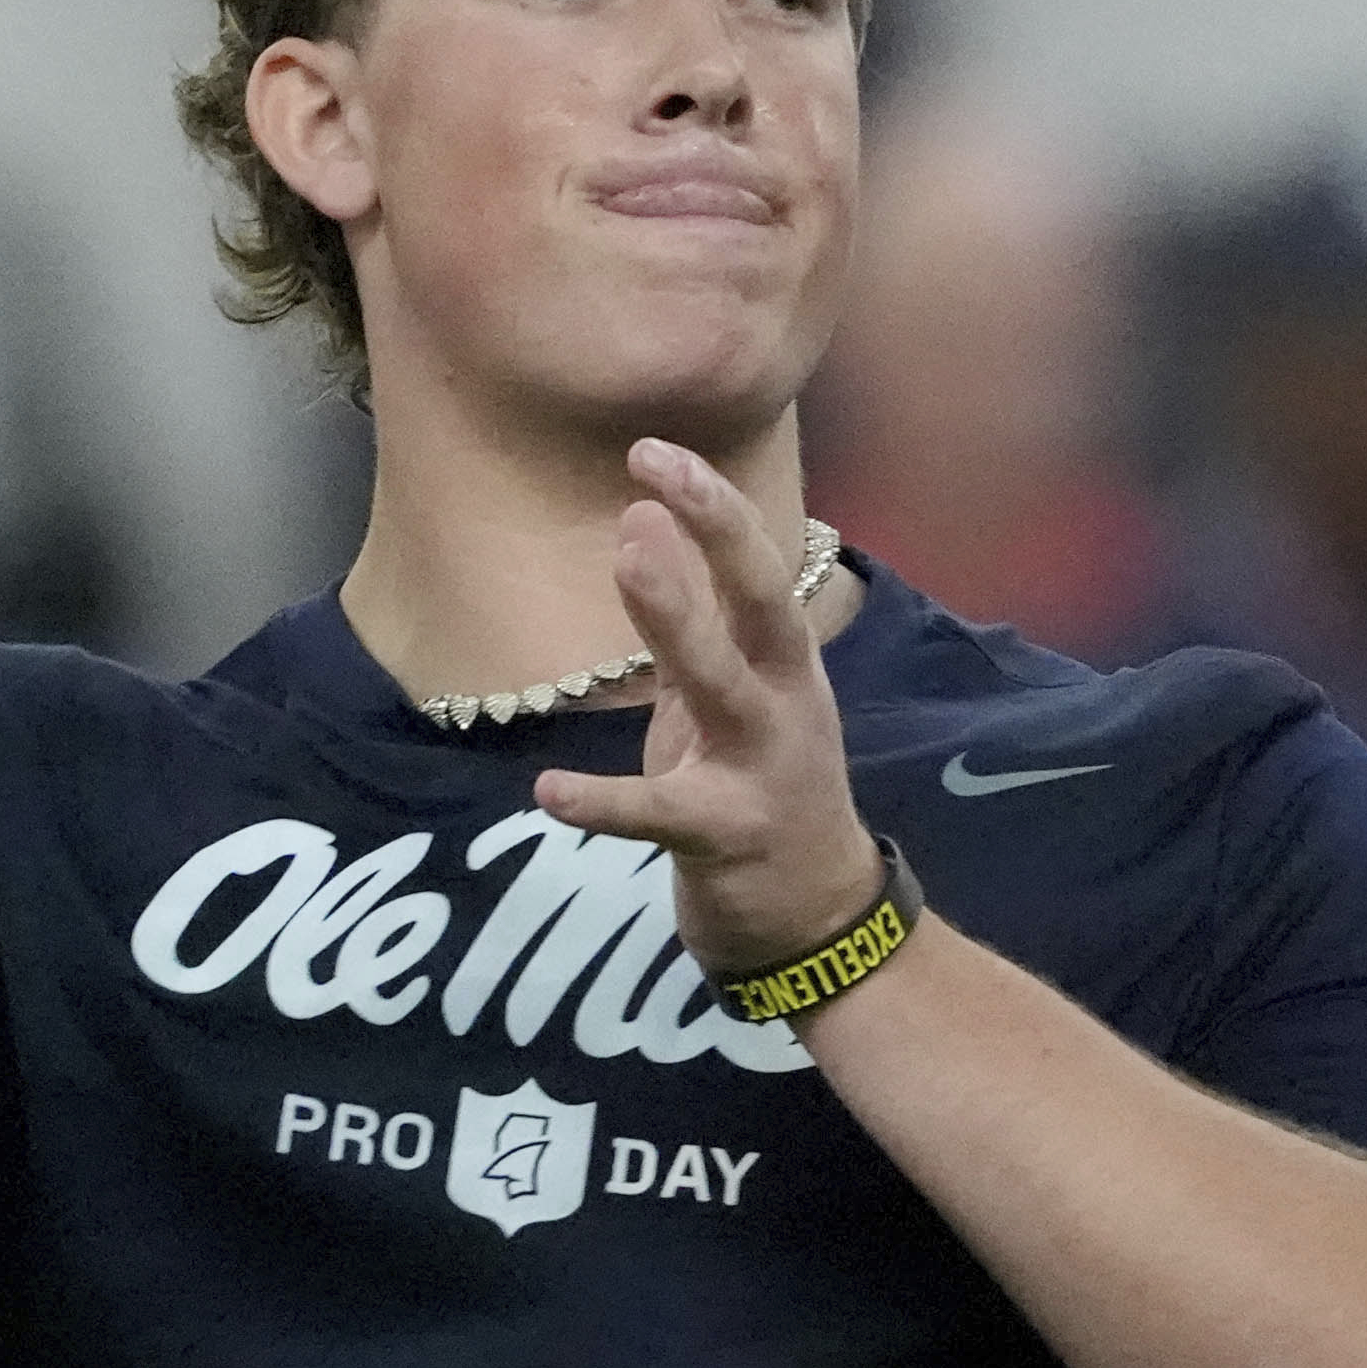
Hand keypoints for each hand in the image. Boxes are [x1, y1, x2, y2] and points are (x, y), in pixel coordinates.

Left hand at [532, 441, 884, 977]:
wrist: (818, 917)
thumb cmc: (765, 790)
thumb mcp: (739, 697)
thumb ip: (695, 620)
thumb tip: (646, 521)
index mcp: (785, 666)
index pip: (758, 570)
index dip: (713, 508)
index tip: (654, 451)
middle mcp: (785, 703)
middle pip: (760, 605)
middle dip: (717, 532)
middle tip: (652, 472)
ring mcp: (760, 770)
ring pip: (722, 685)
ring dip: (678, 620)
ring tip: (627, 556)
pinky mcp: (725, 838)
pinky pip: (659, 814)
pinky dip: (604, 803)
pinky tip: (548, 792)